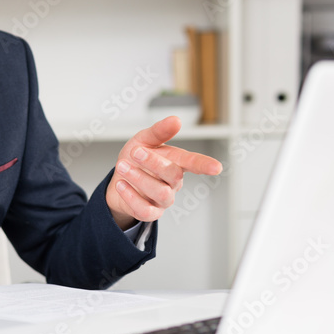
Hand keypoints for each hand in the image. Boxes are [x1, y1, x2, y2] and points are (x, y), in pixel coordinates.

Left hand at [105, 116, 222, 228]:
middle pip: (173, 175)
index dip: (204, 165)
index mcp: (176, 163)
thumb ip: (159, 131)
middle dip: (153, 162)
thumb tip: (176, 120)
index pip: (193, 163)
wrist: (117, 181)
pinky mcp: (150, 213)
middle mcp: (173, 183)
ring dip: (140, 178)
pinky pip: (145, 210)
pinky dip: (131, 197)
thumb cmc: (135, 160)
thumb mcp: (144, 140)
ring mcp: (163, 200)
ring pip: (161, 193)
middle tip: (135, 152)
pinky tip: (121, 185)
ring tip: (122, 166)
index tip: (216, 167)